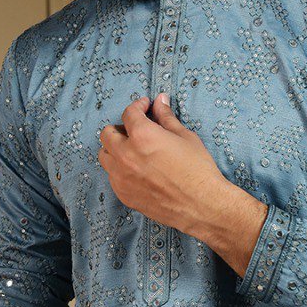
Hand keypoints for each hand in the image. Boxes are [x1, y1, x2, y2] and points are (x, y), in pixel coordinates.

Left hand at [97, 93, 230, 236]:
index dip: (138, 106)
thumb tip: (160, 101)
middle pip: (107, 134)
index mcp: (142, 136)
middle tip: (136, 130)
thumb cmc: (197, 170)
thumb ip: (166, 118)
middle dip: (121, 128)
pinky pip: (112, 176)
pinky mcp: (123, 194)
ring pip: (105, 156)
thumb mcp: (184, 137)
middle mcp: (125, 155)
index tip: (145, 107)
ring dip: (115, 149)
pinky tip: (137, 170)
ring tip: (133, 151)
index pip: (129, 113)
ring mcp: (121, 177)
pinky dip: (120, 169)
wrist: (202, 205)